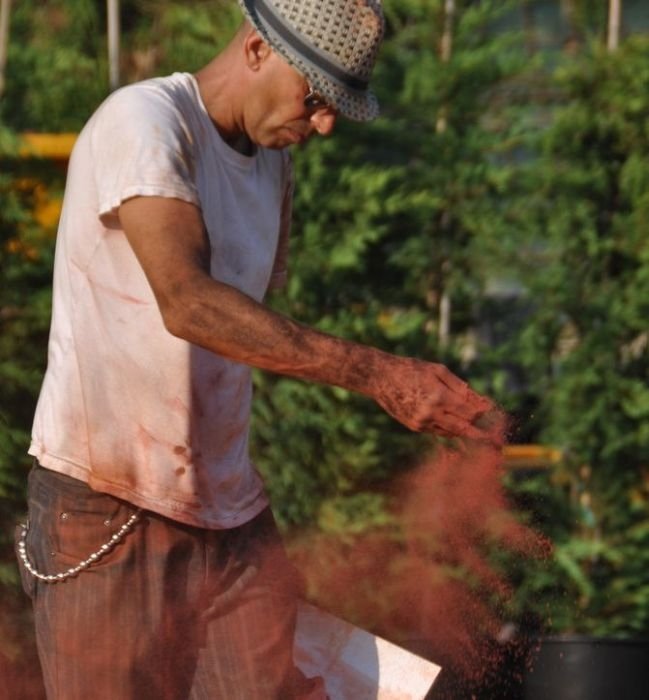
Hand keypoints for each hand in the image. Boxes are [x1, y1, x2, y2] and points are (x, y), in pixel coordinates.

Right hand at [374, 357, 503, 443]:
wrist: (380, 378)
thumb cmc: (410, 369)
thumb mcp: (437, 370)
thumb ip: (459, 386)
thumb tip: (479, 400)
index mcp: (438, 396)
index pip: (469, 411)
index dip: (482, 412)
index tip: (491, 410)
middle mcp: (431, 413)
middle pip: (463, 427)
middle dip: (480, 431)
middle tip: (494, 436)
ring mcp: (421, 423)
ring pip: (452, 432)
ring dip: (465, 430)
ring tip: (479, 430)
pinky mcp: (415, 427)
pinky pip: (438, 431)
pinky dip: (450, 428)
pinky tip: (456, 422)